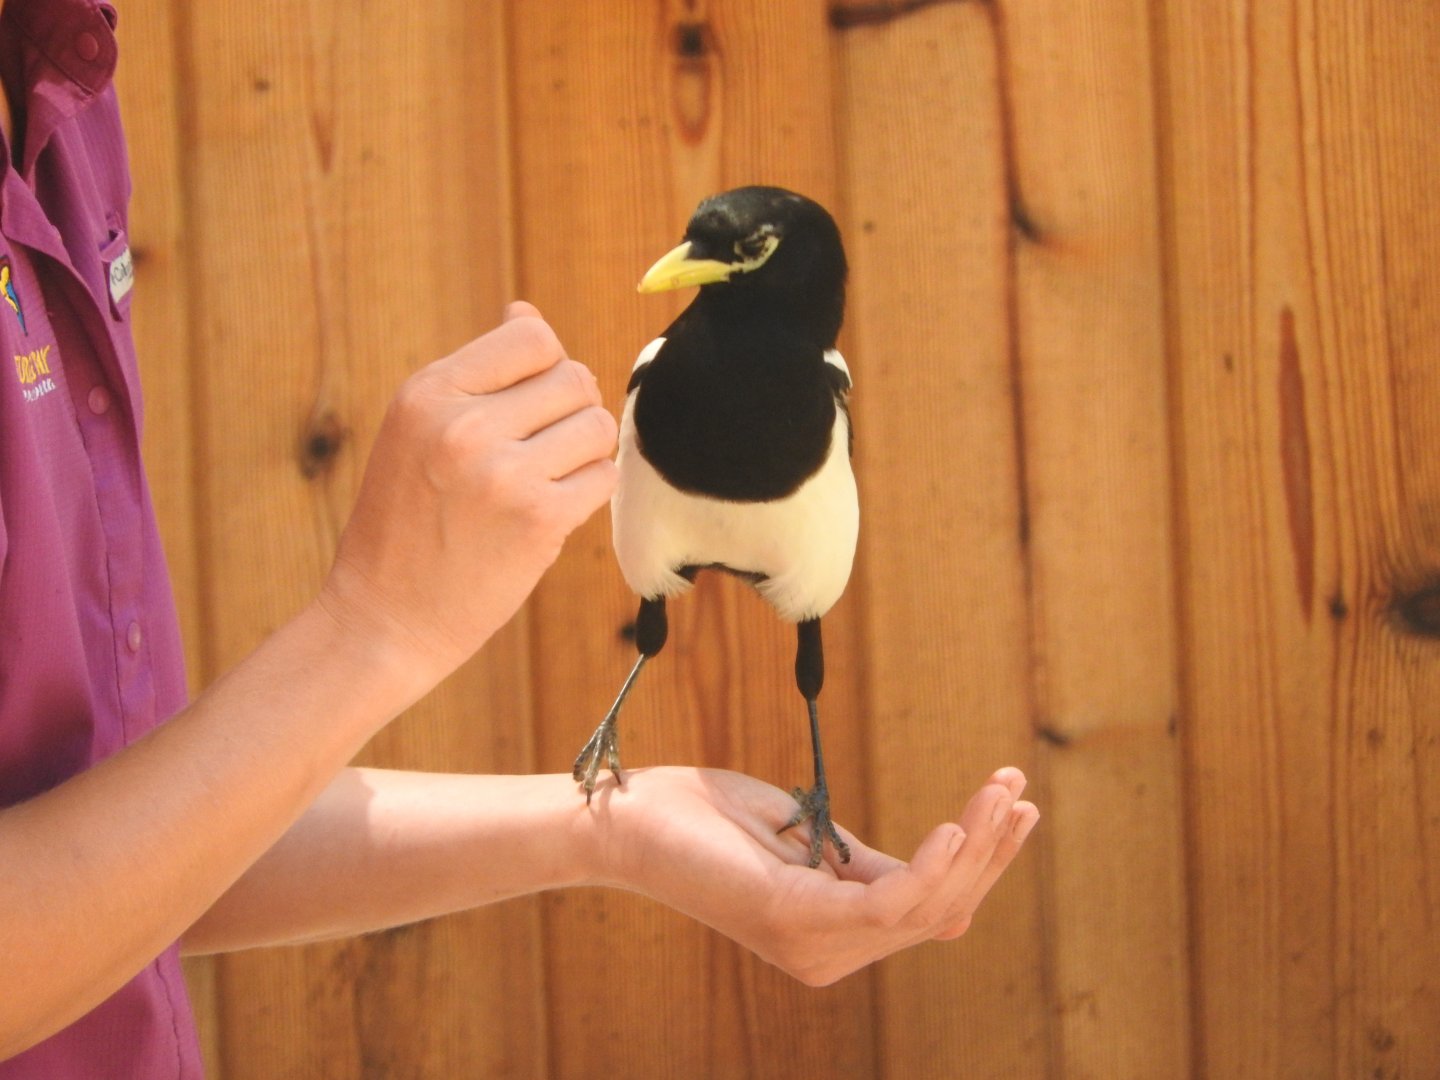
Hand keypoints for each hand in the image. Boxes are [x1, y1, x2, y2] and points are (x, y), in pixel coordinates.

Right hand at [321, 302, 617, 685]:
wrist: (384, 620)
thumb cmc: (405, 524)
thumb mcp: (416, 432)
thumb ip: (476, 376)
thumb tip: (526, 312)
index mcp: (428, 393)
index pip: (531, 337)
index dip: (547, 366)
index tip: (532, 403)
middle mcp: (464, 424)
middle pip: (573, 378)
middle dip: (571, 410)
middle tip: (542, 450)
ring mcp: (503, 472)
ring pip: (597, 425)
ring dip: (585, 452)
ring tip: (547, 479)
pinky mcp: (539, 518)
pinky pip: (603, 476)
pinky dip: (589, 492)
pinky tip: (553, 510)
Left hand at [588, 766, 1038, 985]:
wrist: (630, 818)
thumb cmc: (711, 821)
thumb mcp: (808, 838)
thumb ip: (866, 864)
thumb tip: (942, 864)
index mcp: (833, 937)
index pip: (929, 910)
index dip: (981, 863)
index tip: (1013, 801)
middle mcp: (828, 955)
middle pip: (938, 912)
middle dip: (990, 854)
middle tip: (1020, 793)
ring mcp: (811, 944)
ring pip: (923, 909)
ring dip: (973, 850)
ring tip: (1001, 795)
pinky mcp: (793, 919)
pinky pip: (884, 905)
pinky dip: (927, 870)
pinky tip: (955, 830)